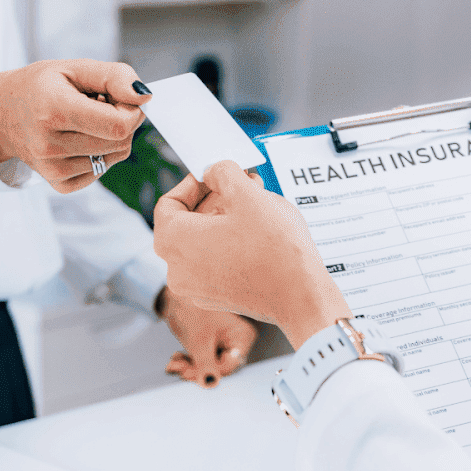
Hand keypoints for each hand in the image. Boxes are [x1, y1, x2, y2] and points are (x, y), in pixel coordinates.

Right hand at [0, 60, 149, 192]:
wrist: (1, 114)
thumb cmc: (40, 86)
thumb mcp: (75, 67)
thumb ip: (114, 76)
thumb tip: (145, 97)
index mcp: (54, 110)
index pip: (119, 125)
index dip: (131, 110)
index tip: (117, 98)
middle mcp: (51, 145)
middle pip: (121, 142)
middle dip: (122, 120)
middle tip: (98, 105)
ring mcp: (54, 169)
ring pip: (116, 157)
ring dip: (112, 137)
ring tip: (85, 121)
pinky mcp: (59, 185)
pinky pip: (102, 171)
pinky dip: (100, 154)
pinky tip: (79, 138)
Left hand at [152, 160, 350, 347]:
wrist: (301, 297)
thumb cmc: (275, 251)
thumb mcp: (248, 194)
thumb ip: (223, 173)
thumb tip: (214, 172)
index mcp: (175, 242)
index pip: (168, 204)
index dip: (192, 184)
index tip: (212, 176)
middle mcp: (178, 270)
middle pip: (185, 224)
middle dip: (213, 199)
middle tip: (238, 185)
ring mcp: (196, 288)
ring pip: (201, 243)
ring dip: (223, 219)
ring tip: (253, 204)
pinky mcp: (217, 298)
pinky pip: (213, 262)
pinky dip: (228, 243)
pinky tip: (255, 231)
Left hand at [159, 289, 258, 387]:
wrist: (174, 297)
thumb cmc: (191, 310)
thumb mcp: (198, 341)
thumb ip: (206, 365)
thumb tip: (210, 382)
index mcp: (242, 336)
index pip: (232, 365)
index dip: (212, 372)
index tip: (190, 374)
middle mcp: (237, 340)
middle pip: (220, 367)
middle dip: (197, 370)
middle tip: (179, 369)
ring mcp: (224, 343)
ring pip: (209, 366)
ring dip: (190, 367)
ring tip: (175, 363)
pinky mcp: (212, 345)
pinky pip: (203, 361)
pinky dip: (189, 362)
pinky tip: (177, 359)